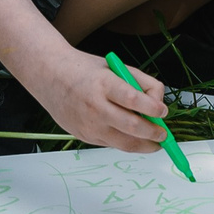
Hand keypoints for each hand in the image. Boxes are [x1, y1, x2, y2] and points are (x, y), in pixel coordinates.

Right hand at [22, 46, 168, 153]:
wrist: (49, 76)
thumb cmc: (87, 71)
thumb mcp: (116, 67)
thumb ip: (141, 82)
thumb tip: (159, 104)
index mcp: (104, 84)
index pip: (134, 100)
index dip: (153, 108)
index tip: (164, 111)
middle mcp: (95, 106)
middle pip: (132, 126)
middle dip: (153, 133)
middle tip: (164, 135)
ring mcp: (88, 124)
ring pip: (123, 142)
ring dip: (144, 146)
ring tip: (156, 143)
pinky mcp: (83, 136)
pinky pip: (111, 143)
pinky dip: (126, 143)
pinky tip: (134, 138)